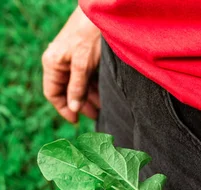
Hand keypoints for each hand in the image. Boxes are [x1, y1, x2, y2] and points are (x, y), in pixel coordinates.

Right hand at [42, 6, 100, 122]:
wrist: (102, 12)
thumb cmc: (89, 35)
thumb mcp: (83, 64)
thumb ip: (77, 87)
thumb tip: (73, 108)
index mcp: (53, 64)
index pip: (53, 94)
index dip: (64, 109)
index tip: (76, 121)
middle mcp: (60, 63)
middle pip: (67, 91)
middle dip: (80, 105)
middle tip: (96, 116)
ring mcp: (72, 61)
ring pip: (79, 86)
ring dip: (90, 98)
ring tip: (102, 109)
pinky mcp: (84, 58)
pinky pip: (86, 78)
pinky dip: (94, 88)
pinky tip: (104, 97)